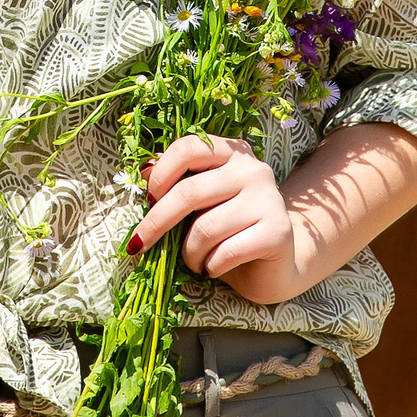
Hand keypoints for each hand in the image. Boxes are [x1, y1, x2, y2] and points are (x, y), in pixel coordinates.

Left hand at [131, 133, 303, 302]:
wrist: (273, 266)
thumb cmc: (226, 231)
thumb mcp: (199, 204)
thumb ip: (176, 183)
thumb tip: (142, 172)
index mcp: (232, 152)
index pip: (188, 148)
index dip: (160, 175)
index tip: (147, 201)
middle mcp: (253, 170)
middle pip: (190, 192)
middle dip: (157, 222)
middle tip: (139, 244)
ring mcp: (268, 199)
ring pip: (205, 228)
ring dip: (189, 253)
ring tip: (193, 261)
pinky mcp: (277, 232)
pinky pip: (226, 252)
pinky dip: (210, 266)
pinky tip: (213, 268)